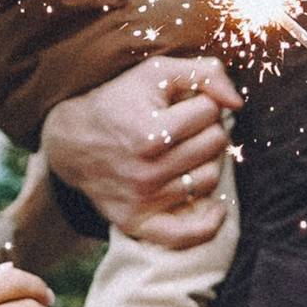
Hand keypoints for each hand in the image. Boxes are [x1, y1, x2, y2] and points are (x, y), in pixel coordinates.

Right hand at [41, 54, 240, 248]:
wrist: (70, 140)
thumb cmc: (117, 102)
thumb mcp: (154, 72)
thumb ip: (202, 73)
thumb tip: (236, 102)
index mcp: (150, 133)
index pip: (210, 112)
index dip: (202, 102)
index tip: (184, 104)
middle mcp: (146, 171)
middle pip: (215, 144)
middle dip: (206, 128)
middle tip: (186, 126)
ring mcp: (142, 200)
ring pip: (209, 178)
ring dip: (205, 162)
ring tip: (185, 151)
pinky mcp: (136, 222)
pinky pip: (185, 235)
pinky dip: (208, 224)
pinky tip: (217, 209)